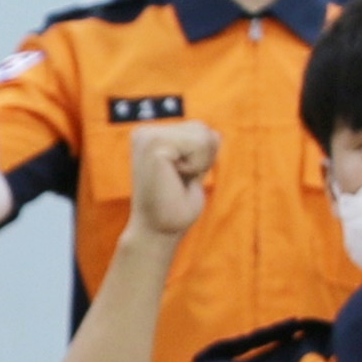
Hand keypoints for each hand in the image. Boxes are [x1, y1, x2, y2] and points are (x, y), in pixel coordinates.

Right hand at [126, 123, 220, 239]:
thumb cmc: (175, 207)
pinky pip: (200, 144)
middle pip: (202, 129)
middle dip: (202, 159)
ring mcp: (148, 135)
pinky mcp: (154, 144)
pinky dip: (197, 166)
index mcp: (150, 136)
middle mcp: (145, 132)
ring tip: (176, 181)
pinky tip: (174, 179)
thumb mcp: (194, 171)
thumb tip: (216, 133)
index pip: (199, 130)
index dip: (201, 159)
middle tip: (178, 183)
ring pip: (203, 134)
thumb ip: (201, 150)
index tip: (179, 179)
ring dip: (200, 163)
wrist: (158, 232)